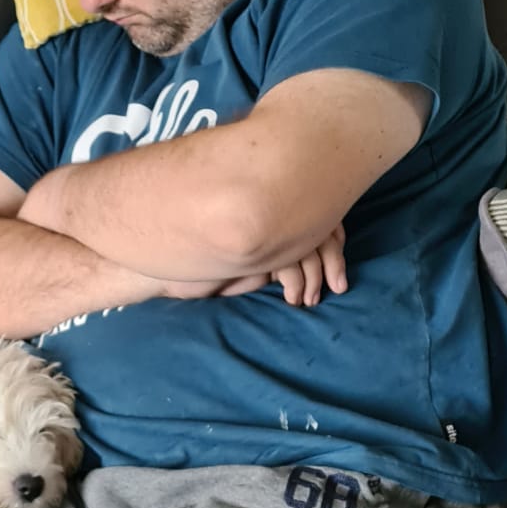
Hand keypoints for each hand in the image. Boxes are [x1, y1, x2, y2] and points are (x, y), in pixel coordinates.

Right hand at [143, 225, 347, 303]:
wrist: (168, 267)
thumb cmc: (207, 263)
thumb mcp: (251, 259)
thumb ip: (276, 252)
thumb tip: (311, 264)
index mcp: (273, 207)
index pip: (318, 213)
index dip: (334, 242)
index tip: (337, 273)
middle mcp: (270, 211)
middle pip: (319, 226)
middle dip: (333, 261)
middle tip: (338, 288)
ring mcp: (260, 225)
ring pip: (308, 244)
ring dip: (315, 277)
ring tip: (308, 300)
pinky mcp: (251, 244)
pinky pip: (288, 260)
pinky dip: (296, 283)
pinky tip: (292, 299)